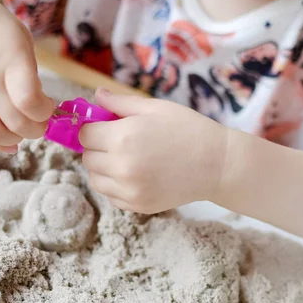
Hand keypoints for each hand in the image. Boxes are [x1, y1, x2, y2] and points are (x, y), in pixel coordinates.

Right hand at [0, 0, 53, 153]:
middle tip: (43, 121)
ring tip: (25, 130)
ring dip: (16, 139)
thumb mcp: (21, 39)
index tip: (50, 106)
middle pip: (16, 123)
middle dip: (37, 130)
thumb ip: (30, 73)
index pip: (29, 101)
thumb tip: (39, 105)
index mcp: (10, 60)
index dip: (45, 112)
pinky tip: (10, 142)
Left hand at [80, 89, 228, 213]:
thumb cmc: (189, 129)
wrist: (218, 164)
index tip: (106, 127)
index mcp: (122, 138)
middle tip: (120, 142)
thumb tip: (96, 96)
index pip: (85, 135)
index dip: (94, 128)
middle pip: (88, 158)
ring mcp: (129, 190)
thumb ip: (121, 103)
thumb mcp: (156, 108)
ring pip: (95, 180)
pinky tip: (136, 175)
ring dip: (104, 169)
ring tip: (126, 160)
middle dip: (98, 148)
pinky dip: (116, 186)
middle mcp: (121, 167)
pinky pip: (111, 196)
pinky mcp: (138, 206)